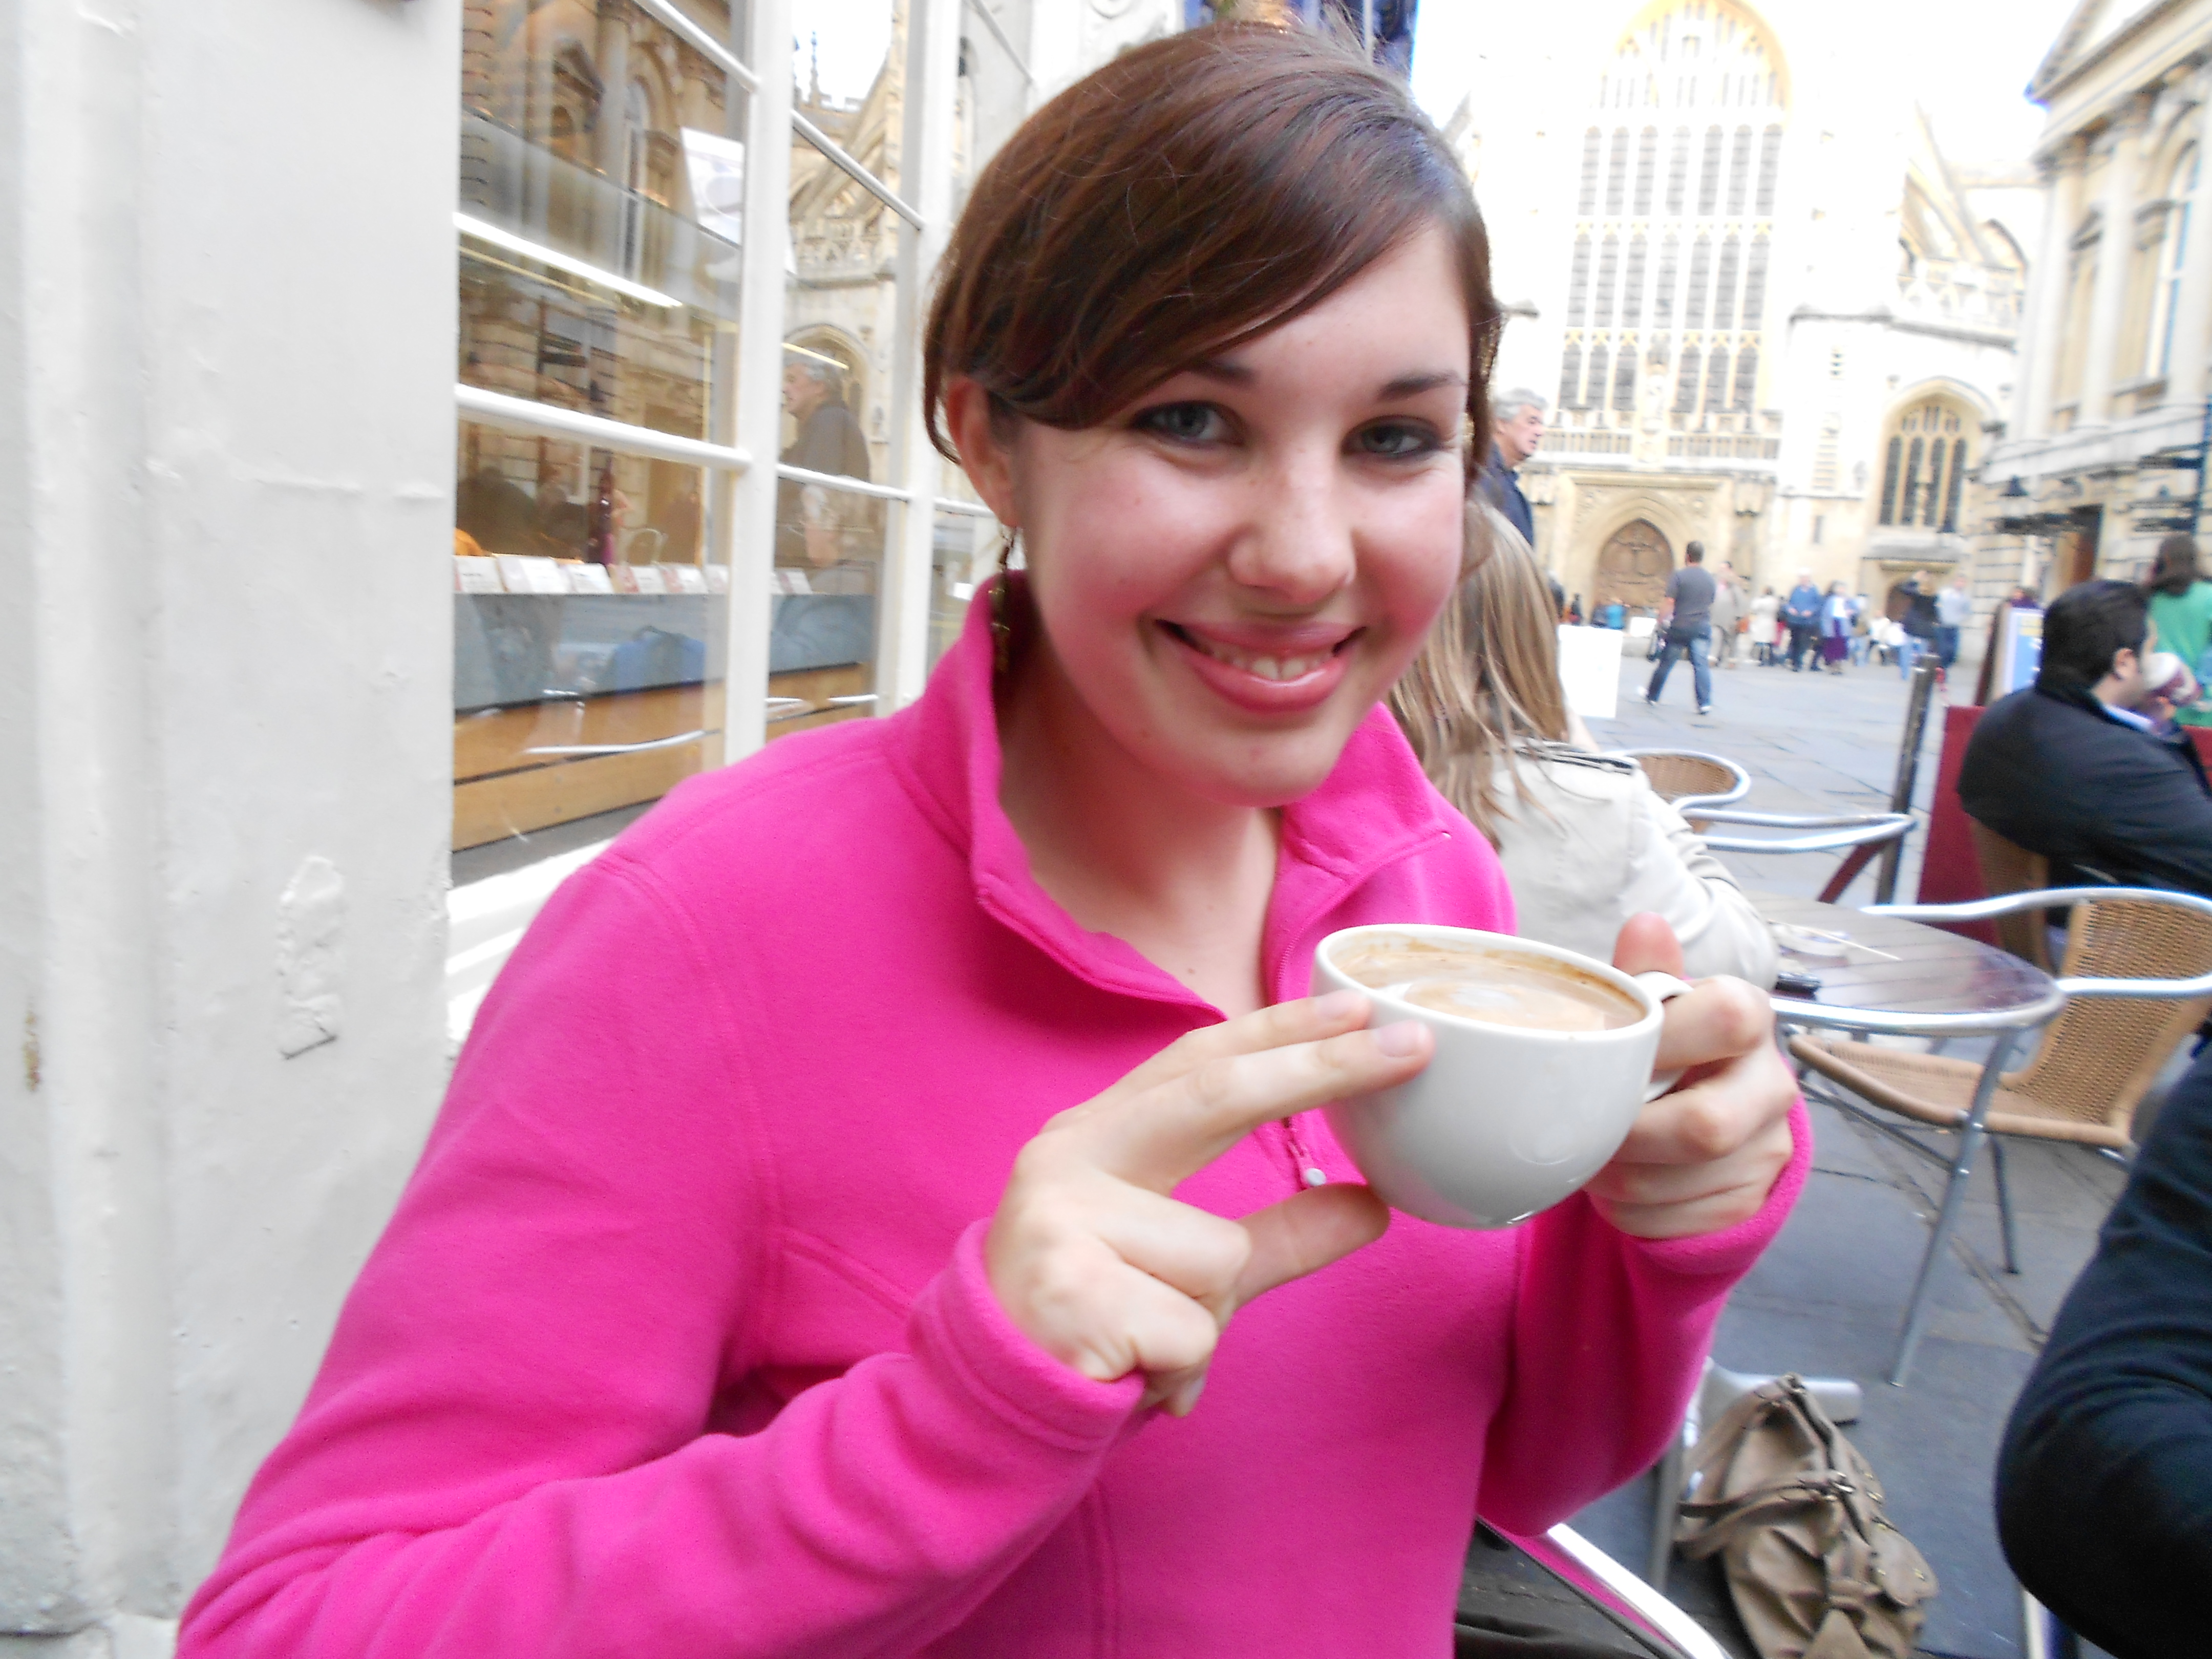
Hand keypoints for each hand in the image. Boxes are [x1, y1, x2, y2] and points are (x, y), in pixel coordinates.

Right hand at [986, 994, 1422, 1413]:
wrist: (995, 1413)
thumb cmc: (1092, 1327)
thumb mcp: (1196, 1274)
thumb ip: (1277, 1235)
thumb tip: (1372, 1204)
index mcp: (1094, 1137)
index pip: (1196, 1062)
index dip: (1279, 1031)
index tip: (1357, 1008)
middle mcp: (1067, 1157)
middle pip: (1215, 1097)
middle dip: (1318, 1071)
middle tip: (1409, 1048)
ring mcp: (1060, 1218)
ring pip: (1219, 1256)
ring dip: (1207, 1318)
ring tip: (1149, 1343)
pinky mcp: (1067, 1288)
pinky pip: (1194, 1329)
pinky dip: (1181, 1367)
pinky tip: (1128, 1371)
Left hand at [1584, 914, 1795, 1238]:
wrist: (1702, 1118)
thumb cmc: (1665, 1050)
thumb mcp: (1652, 1009)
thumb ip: (1646, 974)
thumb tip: (1645, 923)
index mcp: (1749, 1018)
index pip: (1728, 1017)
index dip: (1663, 1042)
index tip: (1613, 1056)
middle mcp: (1772, 1085)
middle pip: (1705, 1126)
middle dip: (1627, 1135)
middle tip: (1584, 1127)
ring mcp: (1768, 1149)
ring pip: (1680, 1183)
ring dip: (1616, 1177)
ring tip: (1592, 1155)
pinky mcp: (1749, 1202)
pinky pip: (1676, 1222)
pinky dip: (1629, 1211)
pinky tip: (1618, 1187)